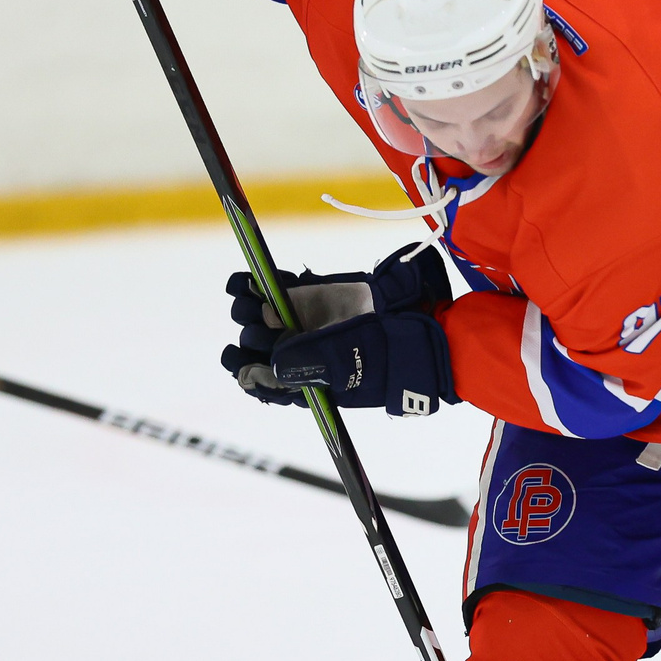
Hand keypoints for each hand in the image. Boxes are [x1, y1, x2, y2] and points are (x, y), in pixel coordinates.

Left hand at [220, 244, 457, 416]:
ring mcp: (302, 324)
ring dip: (247, 307)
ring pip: (259, 316)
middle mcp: (298, 354)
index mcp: (305, 380)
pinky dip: (259, 283)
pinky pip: (275, 290)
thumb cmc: (391, 356)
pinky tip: (247, 279)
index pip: (262, 380)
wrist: (422, 327)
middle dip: (249, 335)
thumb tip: (270, 366)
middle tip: (257, 322)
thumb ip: (312, 364)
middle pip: (256, 347)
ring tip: (246, 296)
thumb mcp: (353, 364)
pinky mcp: (308, 297)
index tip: (238, 357)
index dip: (245, 370)